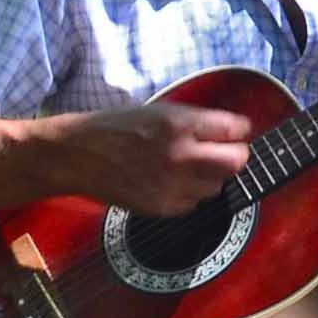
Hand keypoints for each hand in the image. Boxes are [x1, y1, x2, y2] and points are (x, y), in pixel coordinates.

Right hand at [68, 100, 257, 215]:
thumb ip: (197, 121)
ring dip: (209, 177)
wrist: (79, 155)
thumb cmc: (117, 128)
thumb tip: (233, 132)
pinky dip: (189, 194)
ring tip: (188, 168)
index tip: (235, 133)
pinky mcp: (162, 206)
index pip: (235, 129)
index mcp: (180, 123)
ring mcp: (171, 184)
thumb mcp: (159, 110)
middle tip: (224, 153)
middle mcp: (179, 154)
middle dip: (233, 156)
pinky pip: (193, 204)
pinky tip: (170, 182)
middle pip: (235, 163)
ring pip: (216, 186)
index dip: (238, 131)